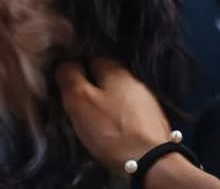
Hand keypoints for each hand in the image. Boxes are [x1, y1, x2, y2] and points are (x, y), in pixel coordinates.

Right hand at [56, 57, 219, 187]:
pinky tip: (114, 132)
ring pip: (119, 96)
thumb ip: (69, 77)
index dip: (78, 70)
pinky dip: (120, 119)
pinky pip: (129, 114)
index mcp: (116, 71)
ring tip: (95, 122)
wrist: (151, 161)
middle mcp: (135, 81)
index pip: (93, 58)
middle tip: (79, 107)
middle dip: (93, 89)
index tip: (68, 87)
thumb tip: (65, 64)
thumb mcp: (80, 100)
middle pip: (107, 78)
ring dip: (107, 105)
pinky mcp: (154, 122)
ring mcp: (148, 102)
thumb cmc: (110, 128)